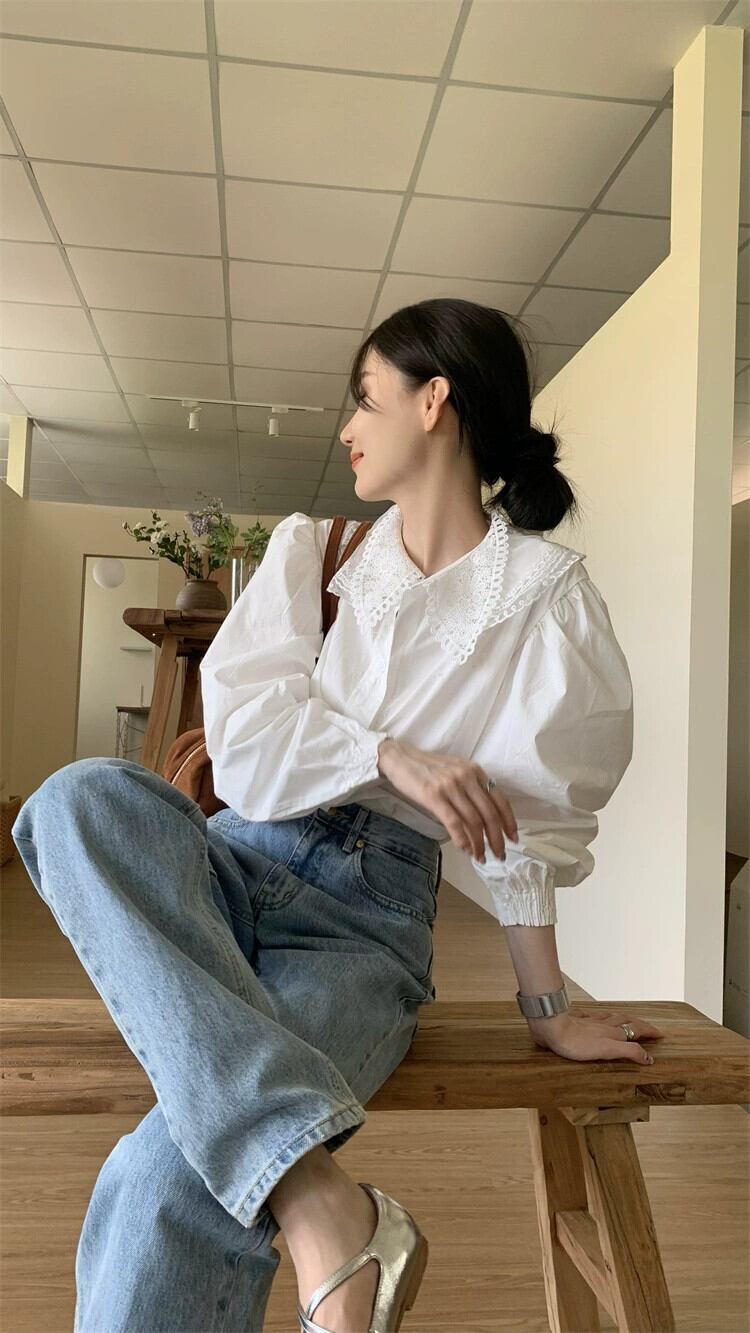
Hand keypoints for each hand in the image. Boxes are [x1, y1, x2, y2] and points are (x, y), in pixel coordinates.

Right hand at [377, 737, 516, 860]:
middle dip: (496, 839)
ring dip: (479, 844)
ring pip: (473, 821)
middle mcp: (467, 777)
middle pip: (489, 814)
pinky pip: (454, 822)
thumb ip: (472, 788)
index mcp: (475, 771)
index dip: (509, 822)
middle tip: (499, 855)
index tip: (512, 838)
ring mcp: (450, 786)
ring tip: (480, 857)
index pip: (500, 800)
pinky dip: (462, 840)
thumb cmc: (428, 768)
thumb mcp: (456, 772)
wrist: (400, 758)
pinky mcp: (434, 796)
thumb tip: (486, 817)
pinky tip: (465, 850)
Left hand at [526, 1009, 664, 1064]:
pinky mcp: (574, 1021)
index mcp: (613, 1033)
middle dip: (639, 1024)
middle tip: (648, 1027)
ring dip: (621, 1018)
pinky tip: (593, 1016)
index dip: (649, 1032)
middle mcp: (603, 1025)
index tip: (661, 1034)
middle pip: (626, 1021)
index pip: (637, 1030)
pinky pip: (589, 1016)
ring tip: (627, 1019)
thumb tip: (648, 1057)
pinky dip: (596, 1016)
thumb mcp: (608, 1050)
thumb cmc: (577, 1042)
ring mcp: (589, 1022)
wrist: (551, 1028)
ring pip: (609, 1017)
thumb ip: (629, 1051)